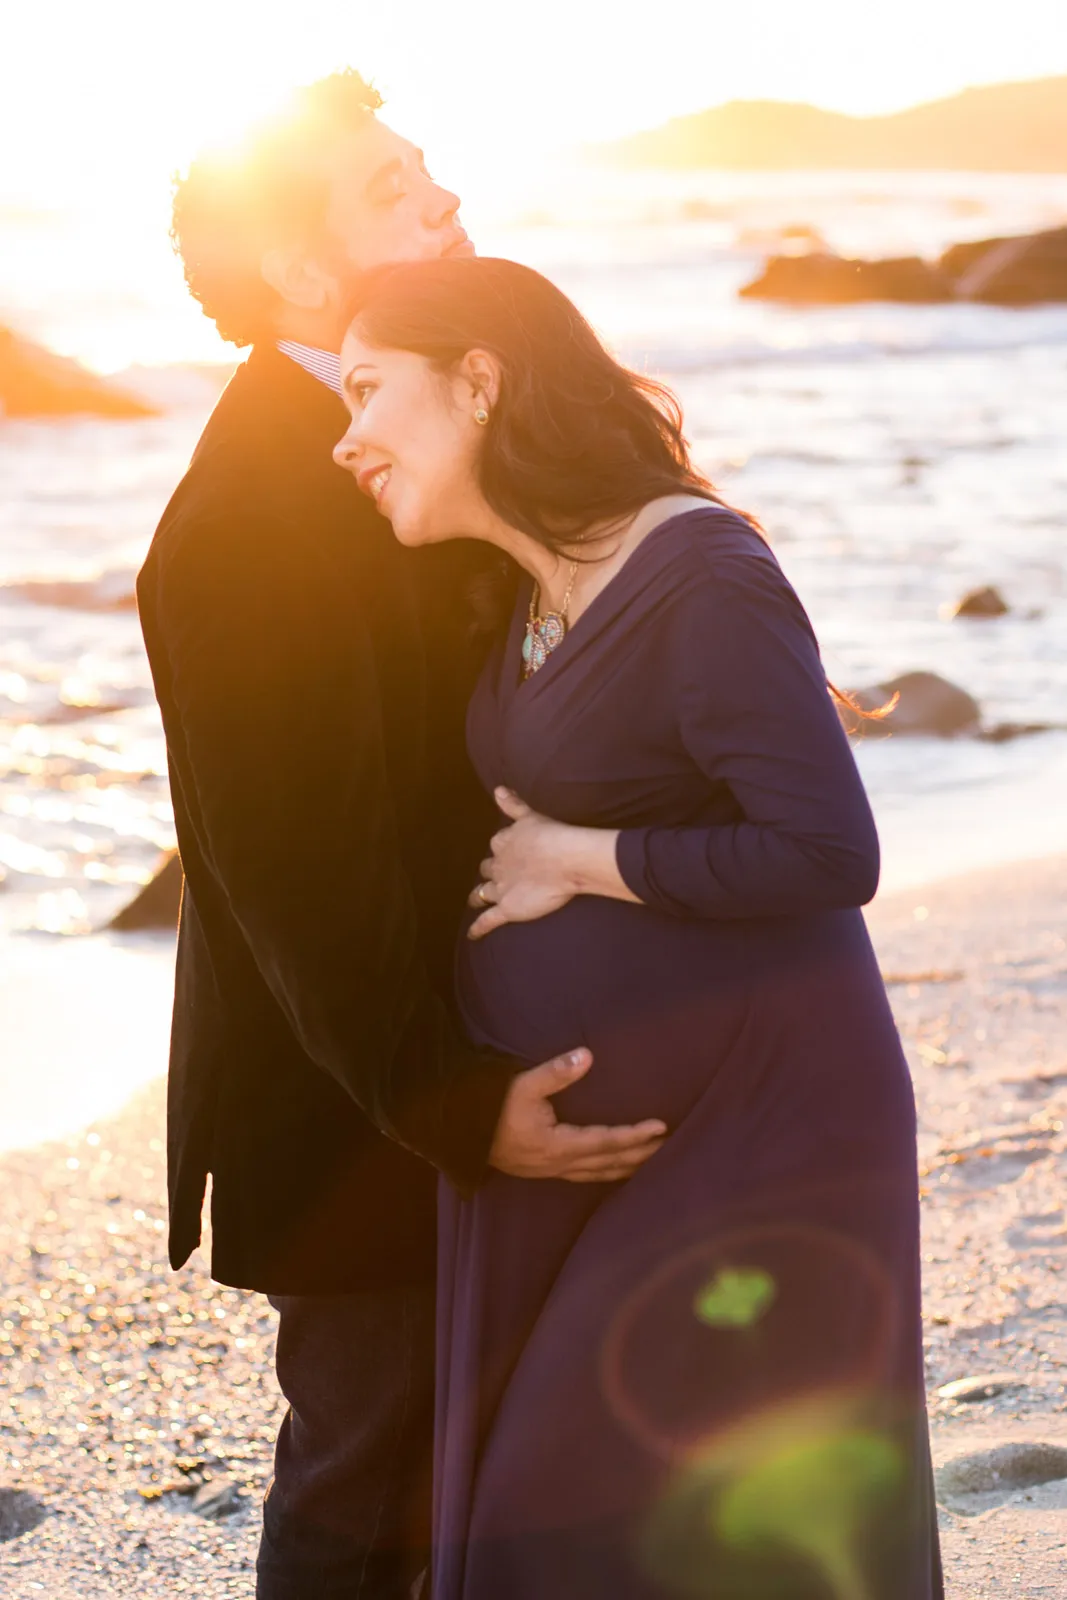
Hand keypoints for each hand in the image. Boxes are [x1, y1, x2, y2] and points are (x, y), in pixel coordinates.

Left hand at [467, 788, 583, 939]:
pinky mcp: (507, 908)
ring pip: (483, 892)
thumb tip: (498, 789)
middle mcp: (499, 865)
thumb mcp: (531, 816)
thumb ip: (513, 805)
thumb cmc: (553, 835)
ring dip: (478, 895)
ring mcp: (501, 888)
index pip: (497, 845)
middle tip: (492, 876)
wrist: (565, 859)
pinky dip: (478, 928)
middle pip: (488, 869)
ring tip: (474, 899)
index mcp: (504, 842)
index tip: (505, 851)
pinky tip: (472, 935)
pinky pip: (488, 920)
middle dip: (489, 872)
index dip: (501, 849)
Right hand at [489, 1047, 667, 1181]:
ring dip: (629, 1167)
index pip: (607, 1142)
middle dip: (642, 1156)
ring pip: (601, 1174)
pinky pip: (587, 1175)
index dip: (635, 1136)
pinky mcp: (546, 1171)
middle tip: (673, 1147)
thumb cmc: (492, 1108)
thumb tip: (587, 1056)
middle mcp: (560, 1164)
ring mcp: (552, 1171)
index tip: (661, 1127)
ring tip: (654, 1161)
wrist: (460, 1134)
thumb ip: (555, 1073)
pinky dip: (609, 1172)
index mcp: (557, 1145)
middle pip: (611, 1163)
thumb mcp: (522, 1085)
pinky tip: (617, 1169)